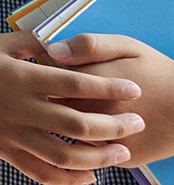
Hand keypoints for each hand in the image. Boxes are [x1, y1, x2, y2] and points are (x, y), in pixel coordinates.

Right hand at [0, 31, 143, 183]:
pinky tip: (88, 176)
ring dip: (98, 157)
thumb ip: (34, 43)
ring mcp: (11, 133)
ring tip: (120, 152)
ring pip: (64, 155)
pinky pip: (40, 173)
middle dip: (114, 126)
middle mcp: (19, 108)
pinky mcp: (3, 150)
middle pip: (78, 123)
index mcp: (21, 77)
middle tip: (136, 123)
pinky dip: (68, 180)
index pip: (76, 83)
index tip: (133, 90)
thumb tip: (67, 44)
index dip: (109, 87)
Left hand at [50, 33, 173, 166]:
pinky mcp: (122, 158)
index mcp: (90, 84)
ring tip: (82, 108)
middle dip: (52, 101)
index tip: (50, 73)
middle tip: (63, 93)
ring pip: (71, 135)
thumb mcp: (127, 47)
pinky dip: (90, 141)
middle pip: (52, 111)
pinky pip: (93, 152)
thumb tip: (53, 50)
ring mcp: (107, 140)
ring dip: (68, 124)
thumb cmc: (160, 73)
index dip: (44, 77)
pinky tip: (98, 126)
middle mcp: (94, 115)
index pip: (45, 82)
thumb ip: (89, 46)